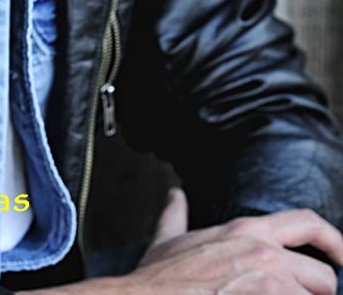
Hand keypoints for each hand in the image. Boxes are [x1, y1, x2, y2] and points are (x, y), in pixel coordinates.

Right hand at [130, 186, 342, 293]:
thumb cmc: (158, 282)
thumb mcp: (167, 241)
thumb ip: (175, 216)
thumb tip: (174, 197)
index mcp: (247, 231)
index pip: (308, 223)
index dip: (332, 241)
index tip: (341, 258)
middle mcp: (266, 254)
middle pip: (324, 276)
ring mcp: (271, 286)